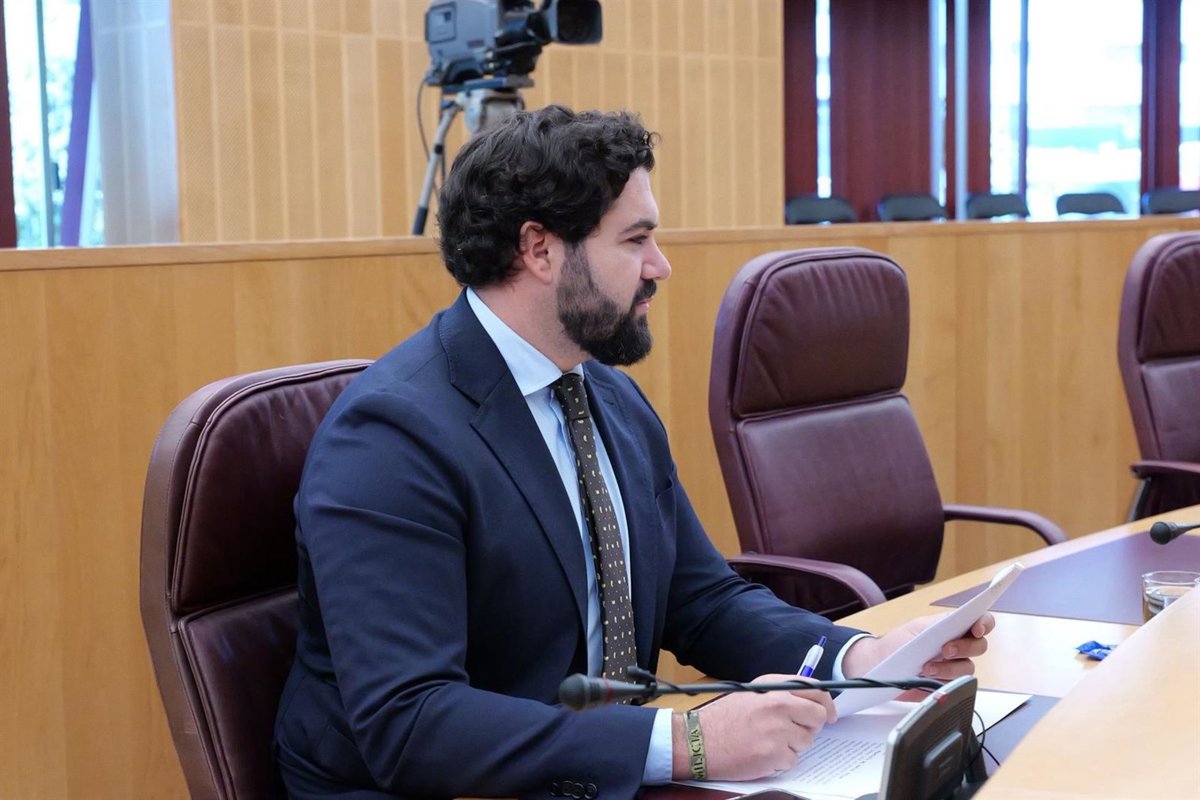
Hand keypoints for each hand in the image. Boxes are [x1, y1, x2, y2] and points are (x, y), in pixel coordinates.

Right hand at [672, 674, 836, 781]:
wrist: (698, 741)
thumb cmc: (724, 718)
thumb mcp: (752, 693)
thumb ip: (781, 693)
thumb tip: (811, 701)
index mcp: (774, 688)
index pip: (816, 690)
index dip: (826, 703)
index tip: (829, 713)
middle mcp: (778, 705)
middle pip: (818, 717)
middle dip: (810, 726)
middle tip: (793, 731)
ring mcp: (778, 731)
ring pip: (806, 741)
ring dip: (792, 745)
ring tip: (767, 741)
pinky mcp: (774, 754)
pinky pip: (792, 760)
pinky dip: (780, 761)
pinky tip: (761, 753)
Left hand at [843, 612, 994, 681]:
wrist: (878, 666)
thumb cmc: (896, 644)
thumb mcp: (916, 629)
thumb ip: (939, 626)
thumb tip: (957, 623)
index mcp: (952, 627)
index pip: (979, 622)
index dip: (984, 624)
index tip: (976, 630)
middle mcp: (957, 647)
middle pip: (979, 647)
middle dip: (964, 648)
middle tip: (945, 650)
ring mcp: (953, 667)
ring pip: (968, 668)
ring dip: (949, 668)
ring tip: (926, 668)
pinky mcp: (946, 685)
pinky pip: (956, 686)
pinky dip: (943, 682)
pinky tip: (926, 679)